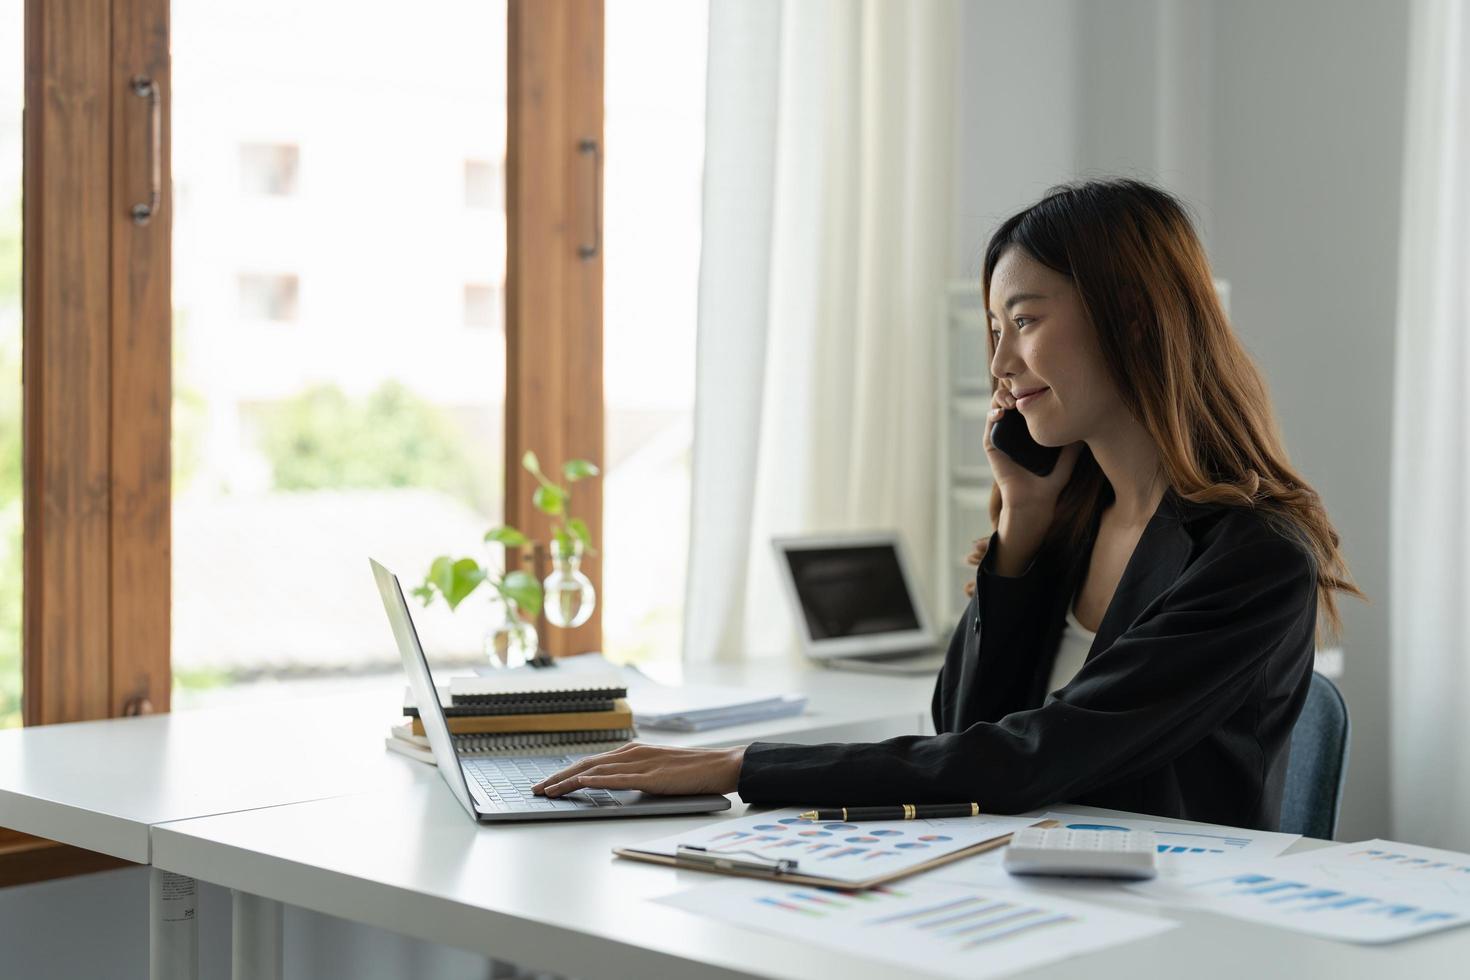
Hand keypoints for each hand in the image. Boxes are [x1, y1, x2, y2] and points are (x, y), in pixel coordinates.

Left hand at [531, 742, 746, 797]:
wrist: (718, 767)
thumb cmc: (690, 772)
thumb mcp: (656, 770)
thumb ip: (635, 774)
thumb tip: (612, 785)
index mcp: (633, 751)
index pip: (591, 762)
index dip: (566, 773)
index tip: (548, 784)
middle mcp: (632, 753)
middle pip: (586, 764)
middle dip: (558, 778)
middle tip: (537, 790)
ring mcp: (641, 764)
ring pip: (596, 771)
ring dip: (569, 781)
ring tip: (549, 791)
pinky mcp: (651, 777)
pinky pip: (619, 778)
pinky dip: (597, 780)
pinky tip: (581, 783)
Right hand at [982, 384, 1081, 511]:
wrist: (1034, 499)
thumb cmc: (1051, 479)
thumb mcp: (1069, 455)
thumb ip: (1076, 439)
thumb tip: (1090, 417)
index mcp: (1032, 427)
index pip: (1029, 399)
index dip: (1031, 388)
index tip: (1040, 385)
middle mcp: (1016, 427)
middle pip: (1013, 397)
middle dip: (1016, 388)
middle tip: (1024, 390)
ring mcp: (1003, 434)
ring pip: (998, 405)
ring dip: (1002, 397)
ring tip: (1012, 401)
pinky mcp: (991, 443)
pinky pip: (990, 423)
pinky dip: (993, 413)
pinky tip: (1002, 413)